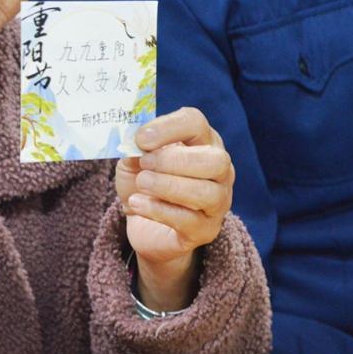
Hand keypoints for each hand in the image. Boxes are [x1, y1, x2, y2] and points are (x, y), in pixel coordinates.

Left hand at [114, 107, 234, 310]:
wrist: (144, 224)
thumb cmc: (144, 183)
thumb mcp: (133, 161)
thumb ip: (134, 150)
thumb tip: (134, 144)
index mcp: (201, 142)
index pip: (195, 123)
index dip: (168, 127)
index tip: (140, 139)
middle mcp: (219, 170)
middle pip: (215, 159)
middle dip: (175, 160)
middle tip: (145, 164)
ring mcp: (217, 202)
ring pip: (207, 193)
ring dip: (168, 185)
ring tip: (141, 183)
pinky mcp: (206, 230)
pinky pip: (189, 220)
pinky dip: (159, 210)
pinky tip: (137, 204)